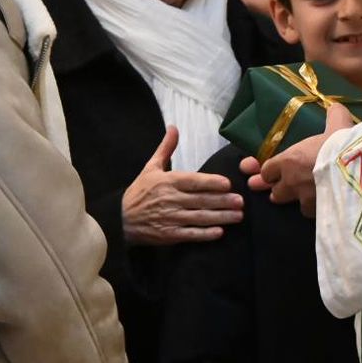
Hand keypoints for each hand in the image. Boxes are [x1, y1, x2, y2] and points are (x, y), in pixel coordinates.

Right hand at [122, 126, 242, 244]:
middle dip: (222, 201)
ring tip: (238, 216)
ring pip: (199, 217)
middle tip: (240, 201)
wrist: (121, 218)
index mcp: (168, 182)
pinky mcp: (169, 234)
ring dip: (220, 217)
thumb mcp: (151, 167)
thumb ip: (166, 148)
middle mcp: (170, 199)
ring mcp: (170, 218)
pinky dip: (204, 234)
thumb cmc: (140, 191)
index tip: (227, 184)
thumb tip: (173, 127)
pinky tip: (219, 232)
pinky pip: (190, 234)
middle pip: (200, 200)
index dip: (210, 182)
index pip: (193, 181)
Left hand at [243, 103, 356, 217]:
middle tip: (283, 189)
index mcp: (290, 160)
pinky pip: (313, 214)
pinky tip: (323, 205)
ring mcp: (305, 200)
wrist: (358, 170)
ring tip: (305, 198)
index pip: (267, 171)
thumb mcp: (338, 125)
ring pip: (294, 205)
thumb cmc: (342, 146)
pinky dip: (316, 210)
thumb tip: (335, 106)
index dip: (270, 172)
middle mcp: (292, 182)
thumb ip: (334, 116)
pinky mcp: (319, 213)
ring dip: (297, 201)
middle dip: (278, 191)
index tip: (272, 172)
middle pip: (275, 193)